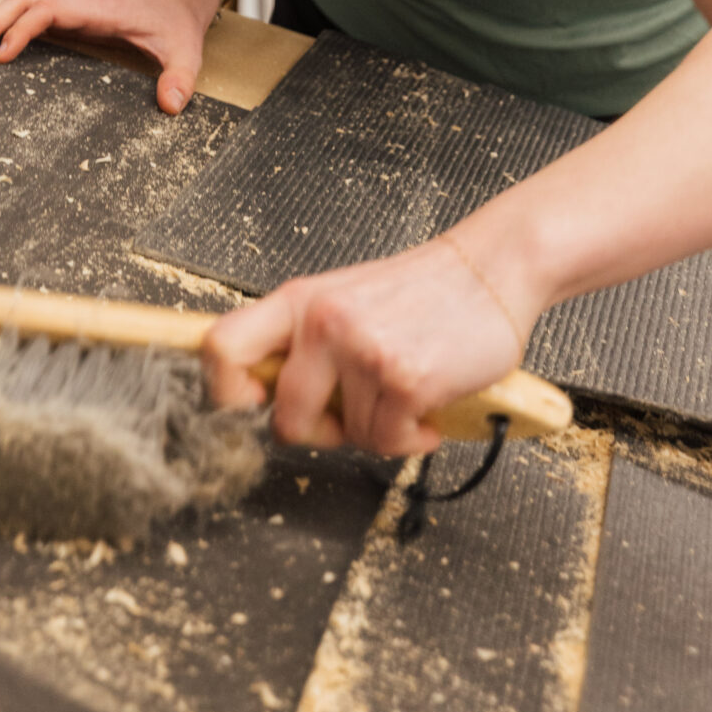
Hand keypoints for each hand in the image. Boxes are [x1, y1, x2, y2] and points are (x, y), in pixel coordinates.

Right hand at [0, 0, 223, 114]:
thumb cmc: (176, 26)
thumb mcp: (186, 52)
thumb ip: (180, 78)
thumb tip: (171, 106)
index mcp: (98, 9)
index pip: (49, 10)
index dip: (22, 30)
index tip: (0, 56)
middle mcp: (77, 0)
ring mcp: (69, 2)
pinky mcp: (66, 9)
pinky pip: (27, 5)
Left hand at [201, 233, 530, 459]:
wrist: (489, 270)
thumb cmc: (418, 292)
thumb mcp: (344, 300)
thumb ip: (305, 341)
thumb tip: (264, 398)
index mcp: (300, 300)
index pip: (222, 346)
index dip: (222, 392)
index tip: (249, 407)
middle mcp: (323, 322)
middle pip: (284, 418)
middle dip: (320, 432)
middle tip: (350, 417)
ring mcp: (363, 350)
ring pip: (349, 436)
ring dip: (380, 429)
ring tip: (404, 390)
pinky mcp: (405, 378)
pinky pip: (390, 442)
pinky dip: (413, 437)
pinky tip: (428, 405)